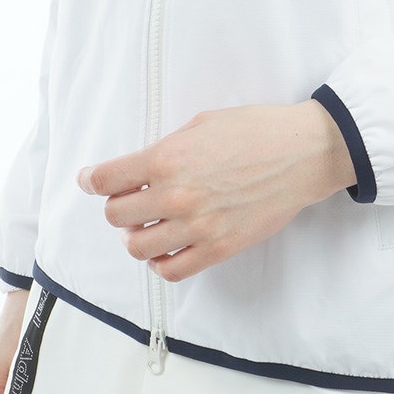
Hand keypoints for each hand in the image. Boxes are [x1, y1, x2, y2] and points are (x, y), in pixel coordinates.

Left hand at [76, 101, 355, 282]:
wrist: (302, 152)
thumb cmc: (257, 129)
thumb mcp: (202, 124)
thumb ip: (166, 148)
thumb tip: (141, 167)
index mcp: (166, 159)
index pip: (106, 180)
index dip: (92, 180)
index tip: (91, 180)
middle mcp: (176, 195)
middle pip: (116, 216)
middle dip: (117, 206)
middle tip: (129, 199)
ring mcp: (196, 226)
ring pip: (137, 247)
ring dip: (136, 235)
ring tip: (148, 225)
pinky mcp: (218, 248)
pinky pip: (171, 269)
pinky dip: (160, 261)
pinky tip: (167, 247)